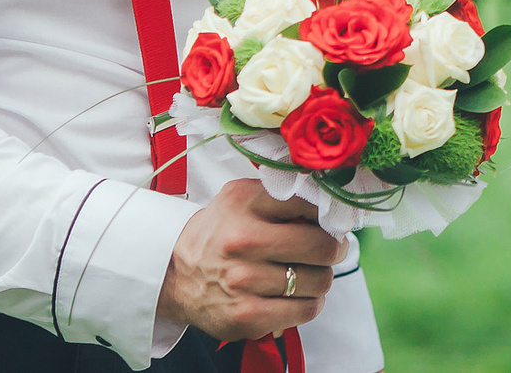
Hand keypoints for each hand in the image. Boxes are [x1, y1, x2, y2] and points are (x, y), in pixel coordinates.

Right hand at [156, 179, 339, 340]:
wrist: (175, 275)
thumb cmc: (222, 233)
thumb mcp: (243, 197)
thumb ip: (284, 194)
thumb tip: (333, 207)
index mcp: (244, 203)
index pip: (311, 204)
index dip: (330, 215)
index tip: (332, 222)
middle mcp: (243, 241)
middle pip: (322, 247)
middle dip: (334, 249)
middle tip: (331, 249)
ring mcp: (244, 282)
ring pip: (319, 281)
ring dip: (322, 277)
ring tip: (309, 273)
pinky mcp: (247, 316)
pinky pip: (306, 310)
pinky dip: (311, 303)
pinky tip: (299, 295)